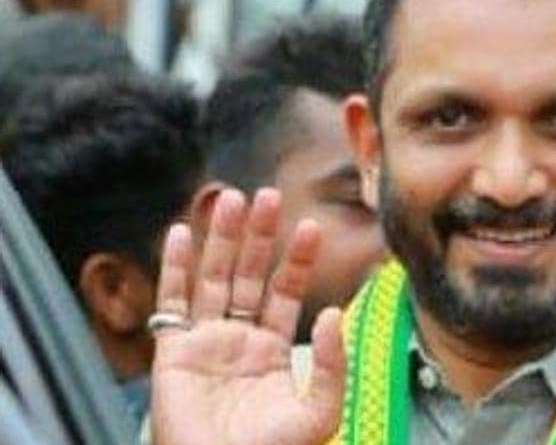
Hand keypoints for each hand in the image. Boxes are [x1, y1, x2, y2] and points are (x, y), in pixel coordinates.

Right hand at [151, 188, 344, 444]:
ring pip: (213, 278)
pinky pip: (172, 302)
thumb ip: (331, 363)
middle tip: (267, 195)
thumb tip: (330, 314)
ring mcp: (205, 342)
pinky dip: (175, 267)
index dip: (296, 259)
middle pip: (248, 274)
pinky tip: (183, 233)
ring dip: (220, 238)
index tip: (310, 225)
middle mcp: (239, 339)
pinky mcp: (172, 351)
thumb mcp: (319, 412)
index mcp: (274, 351)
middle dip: (258, 235)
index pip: (286, 292)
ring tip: (230, 199)